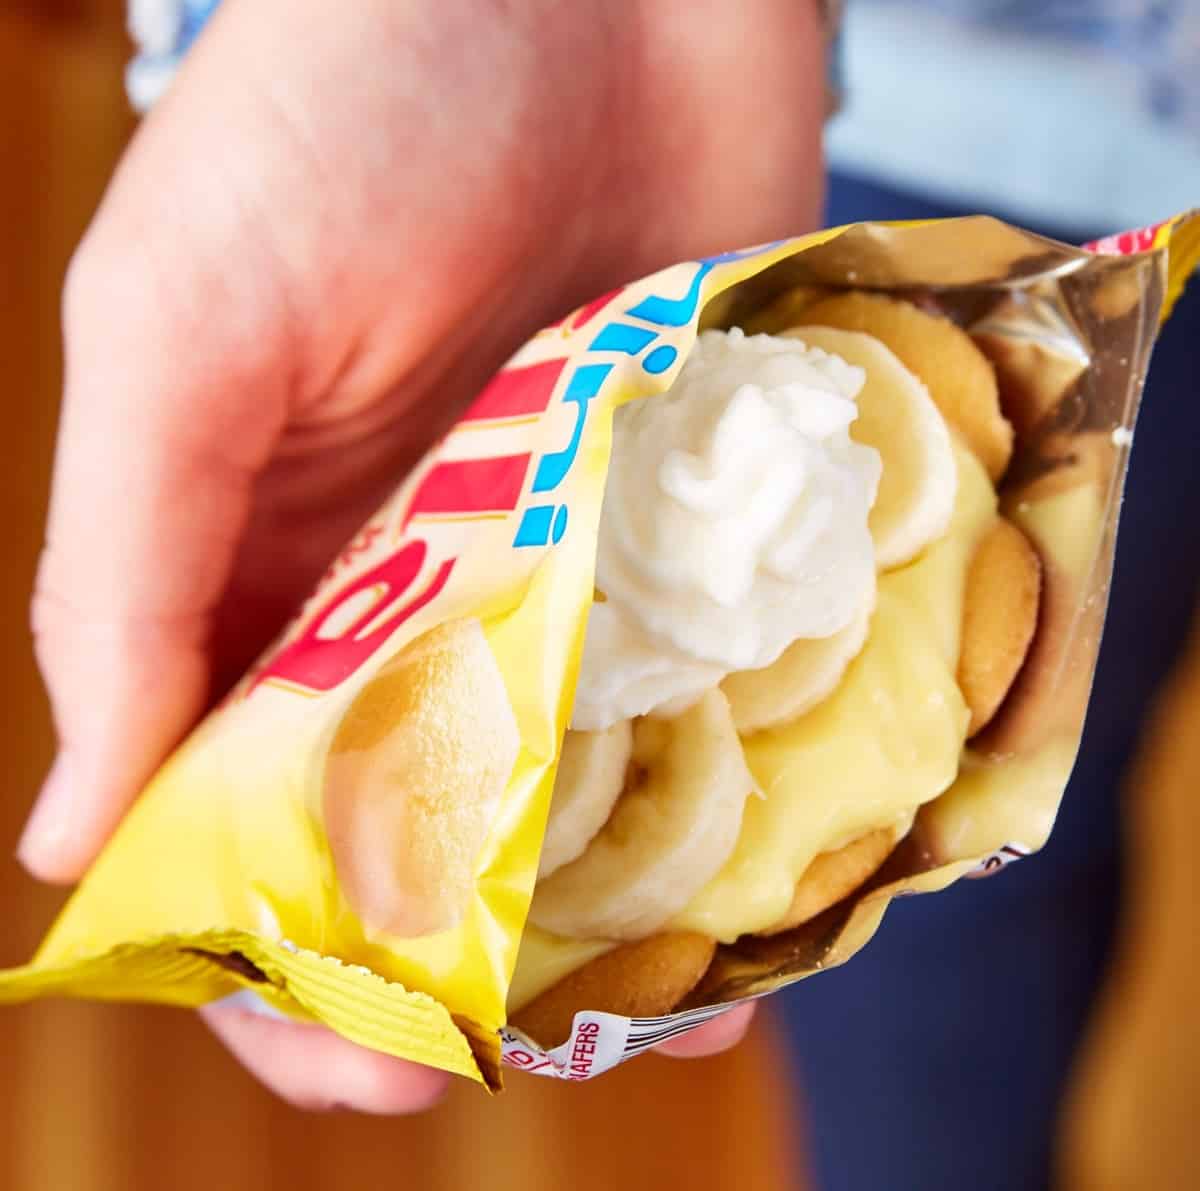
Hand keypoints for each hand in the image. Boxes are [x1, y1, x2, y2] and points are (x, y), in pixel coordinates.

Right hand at [22, 0, 825, 1109]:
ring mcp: (572, 560)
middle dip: (468, 960)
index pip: (246, 815)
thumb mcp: (184, 329)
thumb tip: (72, 833)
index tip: (362, 1058)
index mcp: (264, 577)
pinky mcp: (694, 515)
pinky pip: (714, 679)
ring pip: (587, 778)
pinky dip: (739, 772)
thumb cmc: (349, 104)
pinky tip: (781, 860)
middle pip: (431, 826)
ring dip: (626, 899)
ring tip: (689, 996)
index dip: (282, 959)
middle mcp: (420, 590)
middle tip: (547, 1047)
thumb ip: (124, 573)